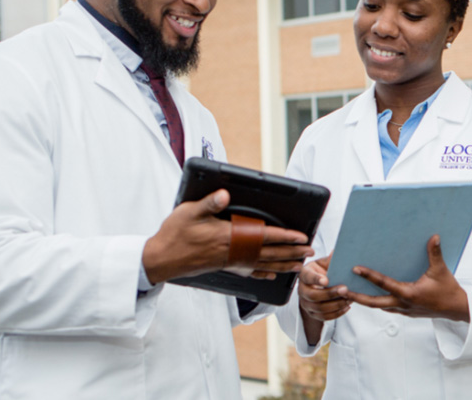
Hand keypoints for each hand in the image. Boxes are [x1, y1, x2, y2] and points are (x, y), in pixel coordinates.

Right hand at [142, 190, 313, 283]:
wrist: (161, 259)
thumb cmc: (174, 234)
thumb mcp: (189, 212)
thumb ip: (209, 202)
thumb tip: (225, 195)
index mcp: (227, 235)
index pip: (264, 236)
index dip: (285, 236)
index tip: (302, 236)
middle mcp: (232, 251)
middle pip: (269, 252)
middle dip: (292, 252)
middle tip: (310, 252)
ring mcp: (229, 261)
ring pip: (263, 264)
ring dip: (284, 264)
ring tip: (300, 266)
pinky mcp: (223, 267)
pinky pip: (249, 271)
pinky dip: (264, 273)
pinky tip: (272, 275)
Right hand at [298, 253, 350, 344]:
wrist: (317, 287)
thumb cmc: (322, 272)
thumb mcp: (325, 263)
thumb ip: (331, 259)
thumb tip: (340, 250)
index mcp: (304, 274)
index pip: (307, 277)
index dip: (316, 279)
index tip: (327, 280)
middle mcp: (302, 290)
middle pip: (313, 295)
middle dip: (330, 293)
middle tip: (345, 289)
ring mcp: (306, 303)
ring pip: (319, 308)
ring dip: (336, 304)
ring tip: (348, 298)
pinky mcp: (313, 314)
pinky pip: (324, 317)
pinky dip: (336, 313)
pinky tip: (346, 306)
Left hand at [346, 235, 469, 321]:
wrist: (458, 309)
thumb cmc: (449, 290)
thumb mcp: (441, 271)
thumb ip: (435, 253)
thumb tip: (434, 236)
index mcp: (409, 293)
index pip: (384, 284)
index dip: (369, 276)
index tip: (355, 269)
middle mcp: (402, 304)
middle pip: (373, 302)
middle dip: (355, 297)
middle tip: (340, 290)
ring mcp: (403, 310)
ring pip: (378, 306)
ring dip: (363, 300)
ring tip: (347, 293)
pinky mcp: (405, 311)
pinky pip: (385, 307)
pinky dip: (374, 302)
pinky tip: (367, 295)